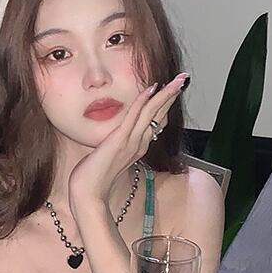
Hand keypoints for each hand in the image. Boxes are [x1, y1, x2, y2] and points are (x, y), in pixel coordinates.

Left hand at [68, 73, 188, 219]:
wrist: (88, 194)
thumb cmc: (93, 178)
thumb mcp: (108, 157)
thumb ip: (115, 146)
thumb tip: (116, 137)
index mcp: (137, 147)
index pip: (156, 121)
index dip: (164, 104)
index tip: (171, 90)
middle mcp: (138, 143)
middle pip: (160, 114)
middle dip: (172, 95)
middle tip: (183, 79)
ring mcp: (131, 142)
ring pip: (152, 113)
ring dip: (165, 94)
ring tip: (177, 80)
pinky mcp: (119, 140)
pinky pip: (134, 116)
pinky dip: (143, 102)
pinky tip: (151, 89)